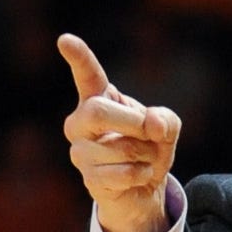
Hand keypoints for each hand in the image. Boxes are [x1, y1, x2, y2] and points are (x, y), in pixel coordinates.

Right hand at [58, 33, 182, 231]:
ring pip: (118, 147)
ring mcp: (80, 152)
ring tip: (145, 159)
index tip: (65, 40)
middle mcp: (80, 122)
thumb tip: (153, 124)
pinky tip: (139, 175)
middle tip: (152, 134)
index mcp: (98, 100)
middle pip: (97, 112)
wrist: (144, 191)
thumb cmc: (149, 149)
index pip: (87, 75)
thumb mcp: (166, 129)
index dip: (78, 57)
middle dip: (134, 124)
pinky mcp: (89, 178)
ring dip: (146, 154)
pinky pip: (123, 173)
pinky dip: (143, 174)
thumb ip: (165, 119)